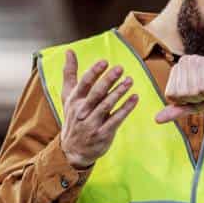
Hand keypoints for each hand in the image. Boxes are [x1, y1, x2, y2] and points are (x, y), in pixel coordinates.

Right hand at [59, 50, 138, 167]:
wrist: (73, 151)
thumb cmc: (73, 118)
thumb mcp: (68, 96)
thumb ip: (70, 74)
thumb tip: (69, 51)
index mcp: (74, 100)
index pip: (84, 84)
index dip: (94, 72)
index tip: (104, 62)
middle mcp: (82, 111)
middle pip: (96, 93)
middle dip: (108, 80)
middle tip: (120, 68)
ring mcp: (92, 123)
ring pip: (106, 106)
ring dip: (119, 93)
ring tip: (130, 81)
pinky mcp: (103, 134)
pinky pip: (116, 119)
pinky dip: (126, 108)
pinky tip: (135, 98)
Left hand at [155, 55, 203, 123]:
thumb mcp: (195, 105)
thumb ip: (177, 110)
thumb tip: (157, 119)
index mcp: (176, 72)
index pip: (171, 96)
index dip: (187, 100)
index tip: (199, 93)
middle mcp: (182, 63)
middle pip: (180, 94)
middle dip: (197, 97)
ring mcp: (192, 61)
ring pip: (191, 91)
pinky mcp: (203, 62)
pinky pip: (202, 87)